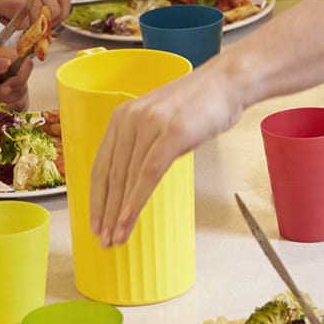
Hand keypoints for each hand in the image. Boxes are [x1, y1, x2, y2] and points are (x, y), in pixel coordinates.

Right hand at [0, 0, 70, 26]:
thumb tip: (54, 15)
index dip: (61, 14)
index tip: (52, 22)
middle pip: (57, 12)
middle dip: (46, 24)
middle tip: (32, 26)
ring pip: (41, 21)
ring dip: (27, 26)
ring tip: (11, 18)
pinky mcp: (18, 2)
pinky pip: (26, 25)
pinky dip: (15, 27)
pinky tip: (3, 16)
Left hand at [0, 52, 31, 109]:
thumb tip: (7, 62)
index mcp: (0, 57)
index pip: (23, 63)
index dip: (18, 77)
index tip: (4, 88)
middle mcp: (8, 71)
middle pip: (24, 82)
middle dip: (6, 94)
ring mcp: (11, 88)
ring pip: (22, 98)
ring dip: (4, 104)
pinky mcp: (11, 104)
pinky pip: (19, 110)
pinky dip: (6, 113)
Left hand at [90, 69, 244, 245]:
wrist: (227, 84)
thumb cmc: (200, 106)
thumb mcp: (162, 123)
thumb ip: (145, 146)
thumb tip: (135, 181)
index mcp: (121, 118)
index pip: (101, 165)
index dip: (97, 198)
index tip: (96, 222)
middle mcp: (128, 120)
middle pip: (110, 175)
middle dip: (105, 212)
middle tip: (103, 240)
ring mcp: (148, 126)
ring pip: (126, 178)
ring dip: (119, 213)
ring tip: (116, 239)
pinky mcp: (169, 134)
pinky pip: (147, 175)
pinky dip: (135, 201)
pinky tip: (129, 220)